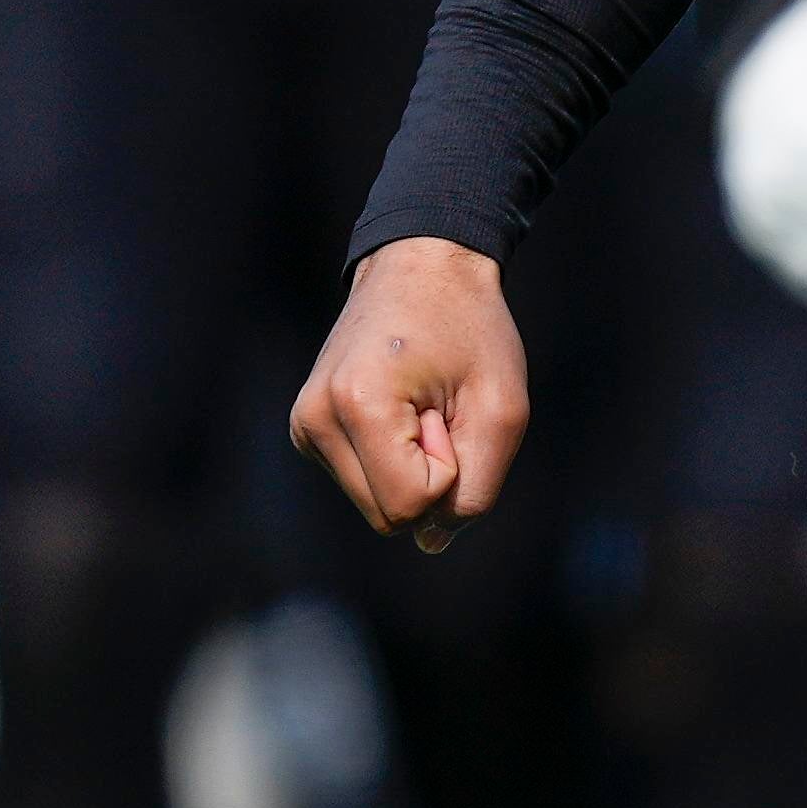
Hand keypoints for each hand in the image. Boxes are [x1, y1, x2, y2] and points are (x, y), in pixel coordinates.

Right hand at [293, 235, 534, 547]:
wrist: (422, 264)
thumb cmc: (471, 329)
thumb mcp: (502, 411)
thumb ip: (477, 492)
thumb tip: (432, 544)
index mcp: (355, 406)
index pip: (411, 505)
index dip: (451, 470)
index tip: (448, 410)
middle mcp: (313, 420)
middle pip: (389, 517)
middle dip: (431, 478)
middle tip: (438, 409)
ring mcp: (304, 425)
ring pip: (377, 507)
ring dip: (414, 469)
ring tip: (420, 405)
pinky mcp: (307, 429)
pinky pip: (366, 484)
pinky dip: (395, 460)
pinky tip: (401, 408)